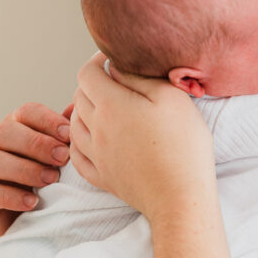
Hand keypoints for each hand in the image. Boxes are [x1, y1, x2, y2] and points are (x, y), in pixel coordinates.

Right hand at [0, 102, 70, 238]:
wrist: (21, 224)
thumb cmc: (42, 183)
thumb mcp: (56, 159)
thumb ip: (63, 136)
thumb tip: (76, 108)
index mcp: (12, 128)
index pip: (25, 112)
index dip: (47, 120)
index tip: (68, 134)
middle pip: (4, 132)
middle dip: (36, 144)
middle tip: (62, 158)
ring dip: (24, 169)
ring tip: (51, 180)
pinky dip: (10, 196)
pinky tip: (32, 201)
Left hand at [69, 53, 215, 220]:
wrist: (180, 197)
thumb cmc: (183, 145)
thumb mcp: (171, 97)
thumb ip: (140, 77)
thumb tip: (118, 68)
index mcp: (111, 105)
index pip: (87, 73)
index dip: (97, 61)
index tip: (112, 60)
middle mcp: (96, 129)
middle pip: (79, 96)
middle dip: (93, 84)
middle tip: (114, 82)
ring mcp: (96, 155)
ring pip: (74, 124)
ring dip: (84, 111)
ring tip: (104, 108)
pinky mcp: (102, 177)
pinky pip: (77, 154)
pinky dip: (80, 141)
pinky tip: (92, 138)